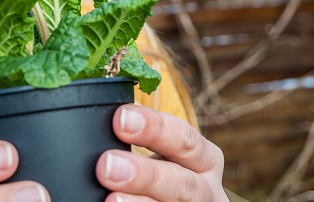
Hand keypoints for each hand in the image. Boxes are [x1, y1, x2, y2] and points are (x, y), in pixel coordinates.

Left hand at [97, 105, 226, 201]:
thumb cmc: (165, 177)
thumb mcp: (167, 157)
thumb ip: (141, 142)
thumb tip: (108, 122)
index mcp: (204, 159)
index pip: (184, 138)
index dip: (154, 127)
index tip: (119, 119)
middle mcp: (206, 190)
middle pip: (181, 182)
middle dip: (144, 173)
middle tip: (107, 165)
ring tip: (111, 198)